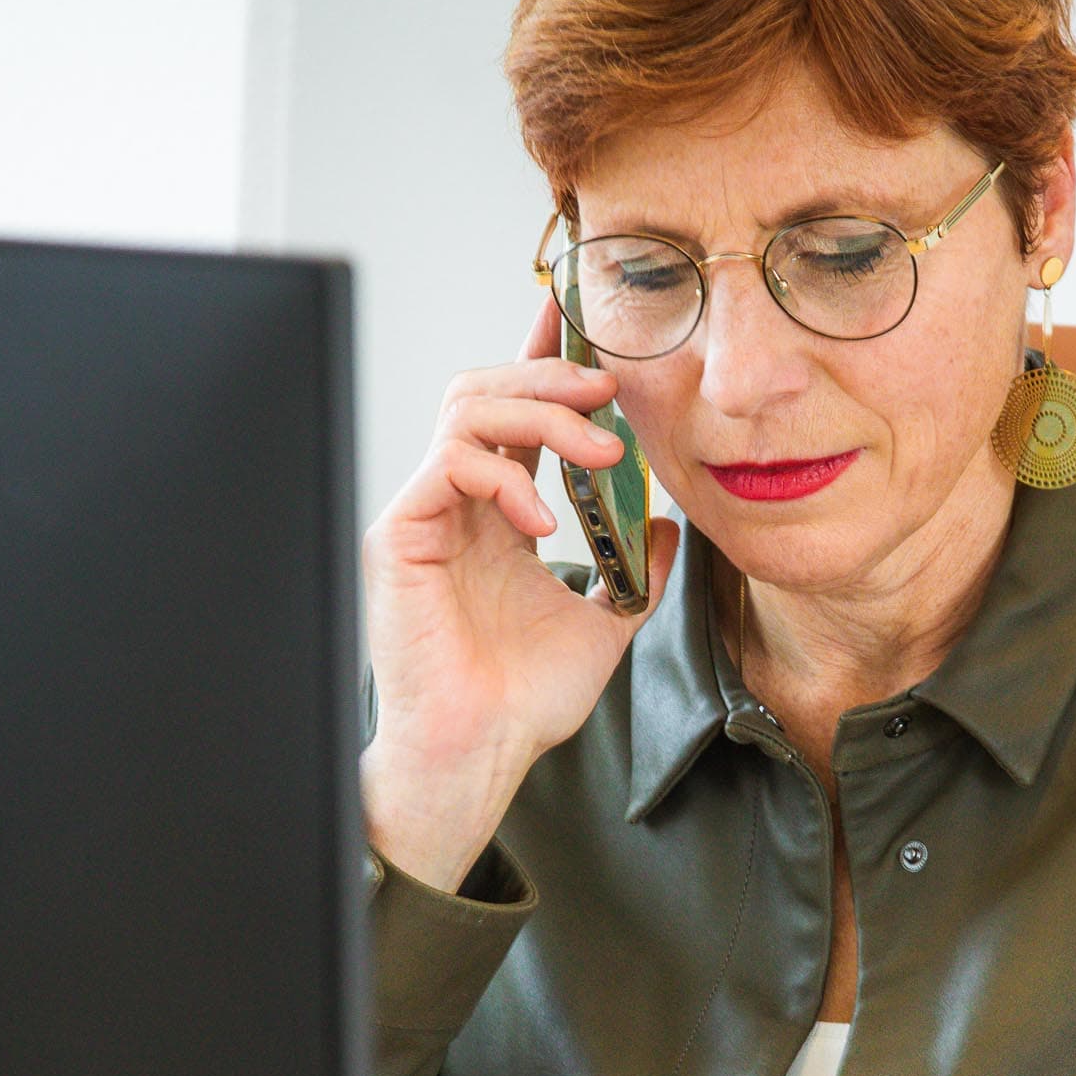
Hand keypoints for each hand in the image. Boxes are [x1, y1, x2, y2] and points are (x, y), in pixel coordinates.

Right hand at [361, 295, 680, 891]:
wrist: (479, 754)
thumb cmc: (522, 702)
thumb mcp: (605, 625)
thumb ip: (638, 574)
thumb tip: (675, 529)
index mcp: (494, 513)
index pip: (514, 413)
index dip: (543, 361)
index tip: (580, 322)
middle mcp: (454, 502)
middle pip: (488, 391)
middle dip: (552, 379)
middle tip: (611, 393)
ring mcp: (424, 513)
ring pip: (467, 408)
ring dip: (541, 416)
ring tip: (600, 453)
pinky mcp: (400, 533)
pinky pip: (448, 461)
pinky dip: (504, 477)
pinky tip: (544, 524)